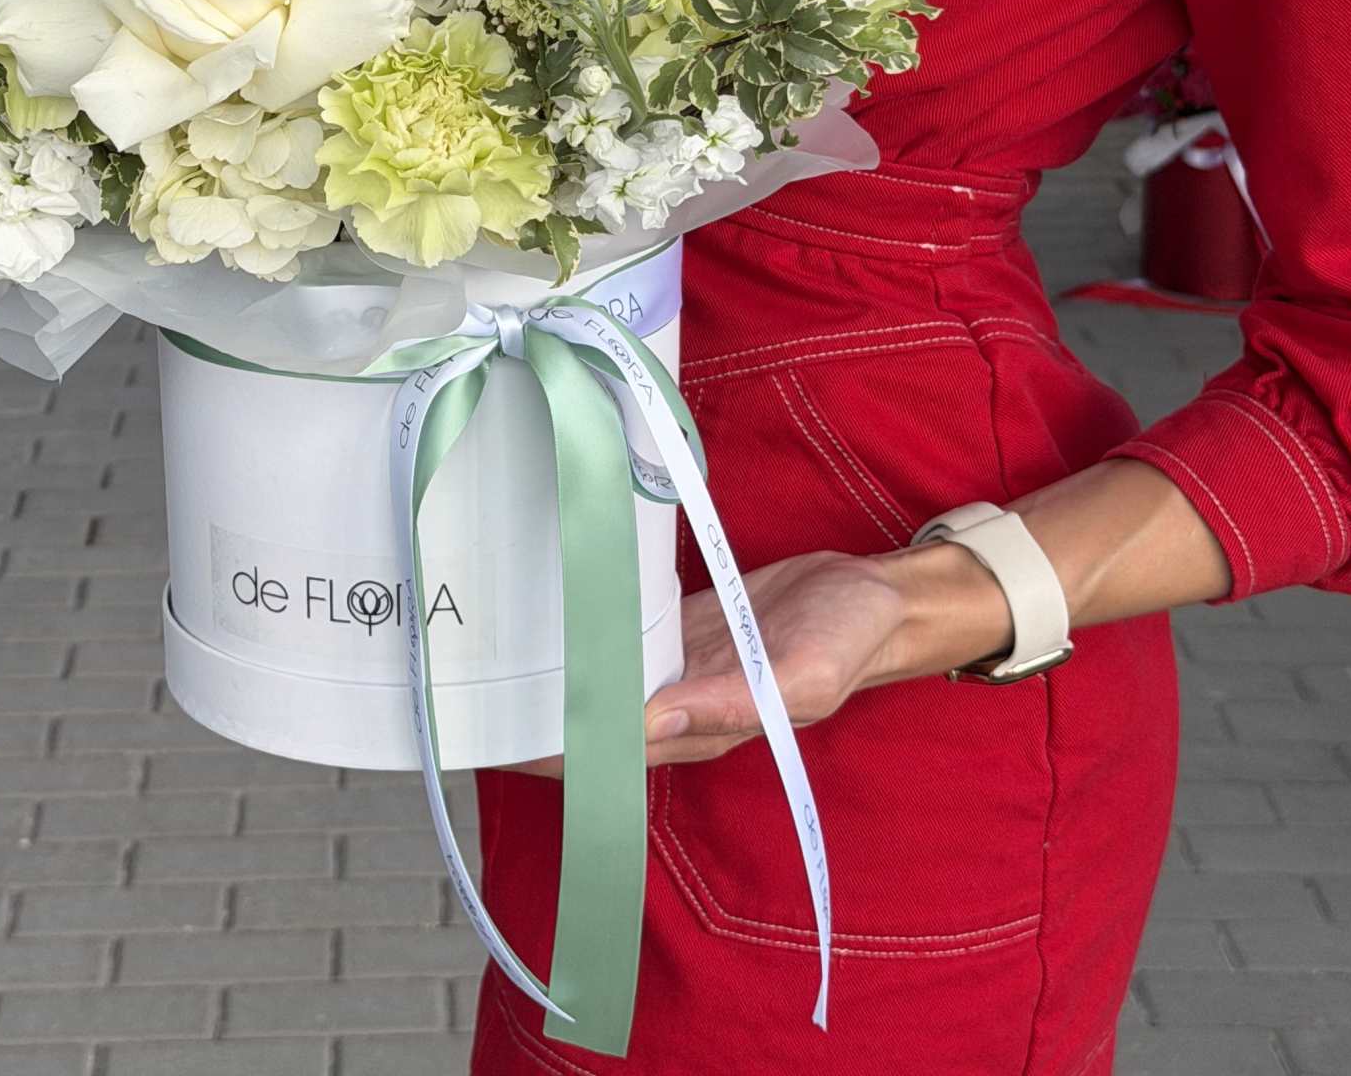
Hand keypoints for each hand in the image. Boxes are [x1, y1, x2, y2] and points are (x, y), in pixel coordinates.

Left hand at [512, 541, 1012, 777]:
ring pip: (608, 683)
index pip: (622, 752)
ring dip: (561, 681)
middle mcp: (685, 704)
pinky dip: (593, 637)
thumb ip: (734, 701)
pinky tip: (550, 624)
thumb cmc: (849, 639)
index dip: (566, 753)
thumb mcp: (804, 674)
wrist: (874, 597)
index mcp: (709, 725)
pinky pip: (628, 639)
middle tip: (475, 707)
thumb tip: (658, 723)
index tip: (509, 745)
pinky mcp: (682, 631)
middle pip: (601, 723)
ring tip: (492, 670)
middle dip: (544, 722)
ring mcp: (680, 667)